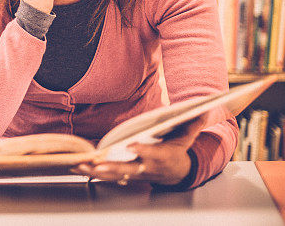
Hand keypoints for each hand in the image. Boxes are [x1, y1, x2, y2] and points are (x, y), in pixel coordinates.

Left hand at [72, 114, 207, 185]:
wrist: (177, 174)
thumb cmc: (177, 150)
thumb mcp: (186, 137)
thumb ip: (192, 123)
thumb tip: (205, 108)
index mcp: (160, 156)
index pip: (151, 153)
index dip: (142, 149)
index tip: (131, 144)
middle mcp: (146, 167)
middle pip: (128, 169)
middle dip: (112, 167)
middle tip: (97, 164)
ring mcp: (134, 174)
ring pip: (114, 175)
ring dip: (96, 171)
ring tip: (80, 165)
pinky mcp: (126, 176)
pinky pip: (108, 176)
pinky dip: (93, 173)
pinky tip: (79, 167)